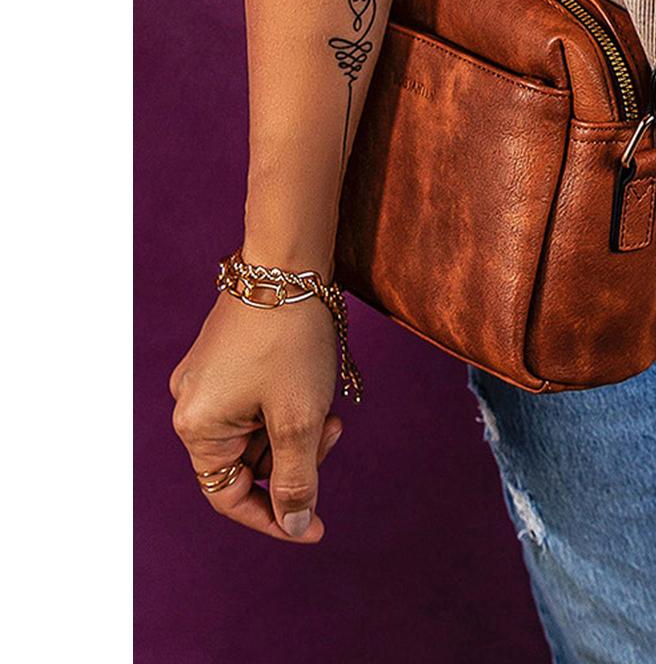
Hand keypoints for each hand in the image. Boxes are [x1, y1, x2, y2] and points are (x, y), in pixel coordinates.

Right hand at [170, 289, 342, 541]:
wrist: (288, 259)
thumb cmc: (290, 338)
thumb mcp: (298, 417)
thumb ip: (297, 478)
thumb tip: (296, 525)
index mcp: (196, 426)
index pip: (230, 496)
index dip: (274, 517)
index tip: (316, 527)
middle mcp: (190, 403)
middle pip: (246, 462)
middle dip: (295, 456)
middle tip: (334, 431)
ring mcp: (205, 377)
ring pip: (255, 430)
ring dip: (295, 428)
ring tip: (328, 404)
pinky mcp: (224, 356)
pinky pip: (255, 401)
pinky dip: (286, 404)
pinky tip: (313, 384)